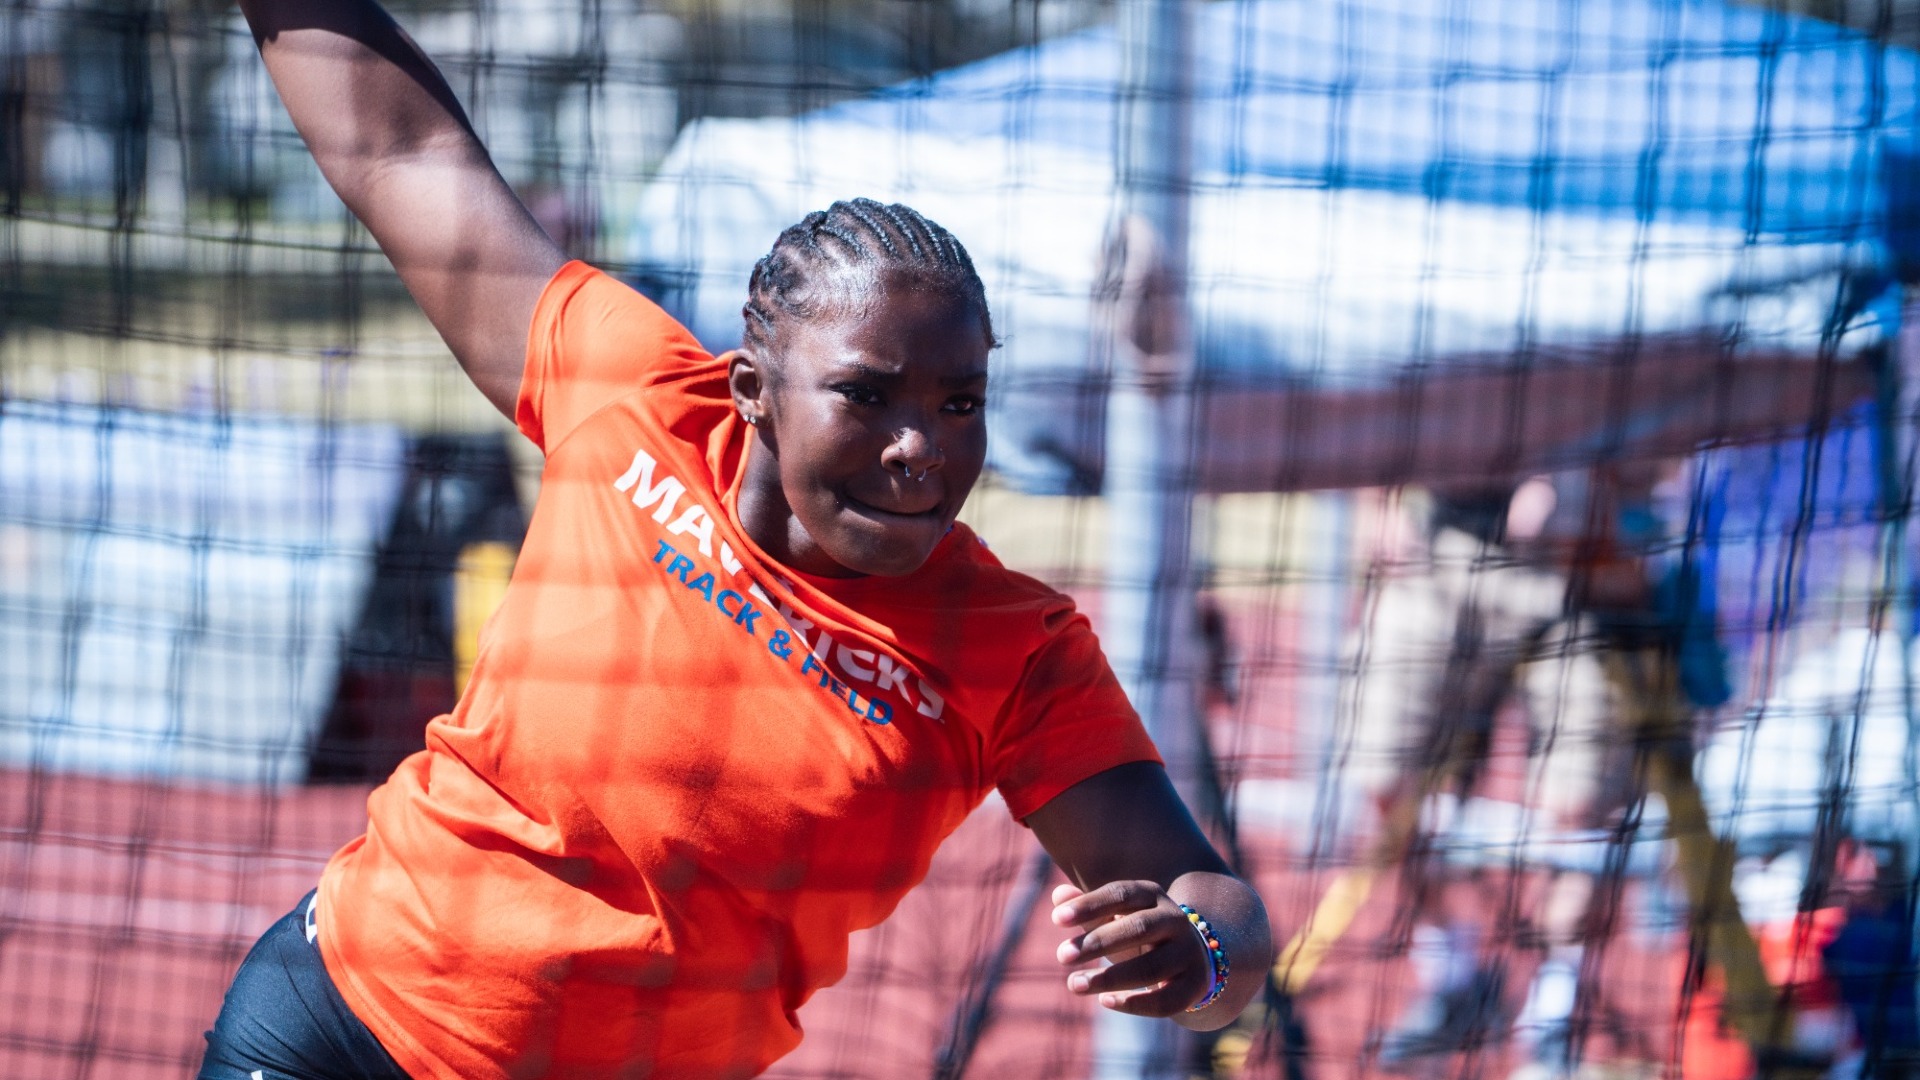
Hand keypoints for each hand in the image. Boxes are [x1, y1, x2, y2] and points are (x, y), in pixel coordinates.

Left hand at [1051, 880, 1210, 1016]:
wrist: (1186, 959)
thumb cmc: (1135, 932)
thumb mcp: (1112, 917)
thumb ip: (1087, 908)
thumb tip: (1058, 895)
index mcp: (1151, 894)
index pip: (1120, 893)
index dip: (1089, 905)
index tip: (1056, 919)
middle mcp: (1175, 919)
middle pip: (1138, 928)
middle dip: (1097, 942)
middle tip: (1060, 956)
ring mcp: (1189, 952)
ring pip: (1151, 968)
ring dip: (1110, 978)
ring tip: (1073, 984)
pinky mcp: (1196, 984)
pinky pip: (1166, 1000)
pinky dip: (1134, 1004)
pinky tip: (1105, 1001)